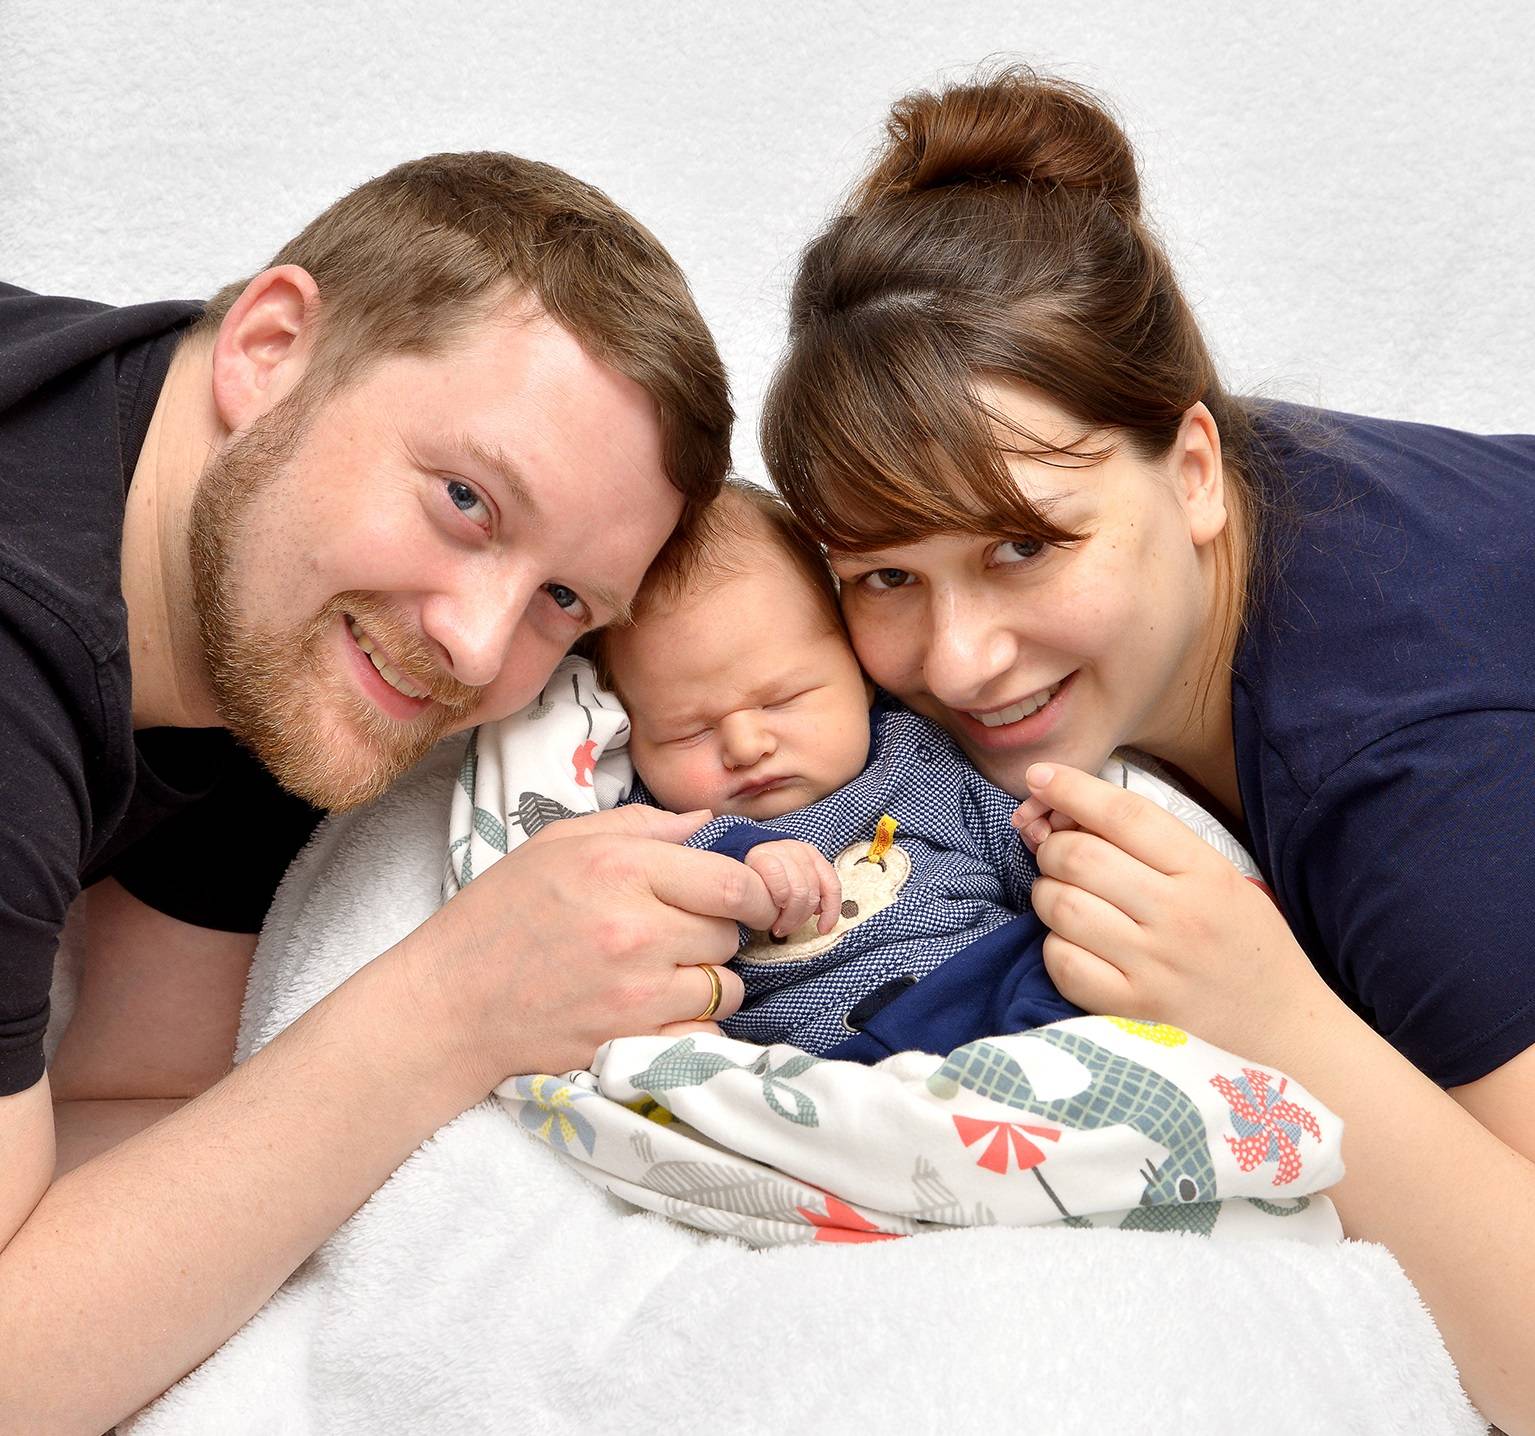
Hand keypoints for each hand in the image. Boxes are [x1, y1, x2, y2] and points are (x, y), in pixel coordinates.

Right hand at [408, 805, 774, 1084]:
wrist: (448, 1005)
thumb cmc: (498, 915)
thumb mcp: (557, 843)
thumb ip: (640, 826)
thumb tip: (704, 823)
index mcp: (621, 868)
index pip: (731, 881)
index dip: (752, 891)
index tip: (746, 898)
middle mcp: (637, 929)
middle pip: (730, 933)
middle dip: (718, 930)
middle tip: (681, 931)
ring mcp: (636, 993)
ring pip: (725, 985)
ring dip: (709, 978)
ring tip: (666, 970)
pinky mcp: (631, 1041)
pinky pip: (704, 1032)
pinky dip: (693, 1022)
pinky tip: (660, 1008)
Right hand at [743, 839, 841, 936]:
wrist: (739, 862)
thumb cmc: (769, 878)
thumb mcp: (794, 880)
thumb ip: (809, 892)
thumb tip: (819, 911)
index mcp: (813, 856)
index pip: (832, 886)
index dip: (831, 912)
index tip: (823, 929)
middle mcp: (800, 851)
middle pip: (812, 894)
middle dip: (800, 918)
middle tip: (787, 929)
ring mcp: (782, 852)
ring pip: (798, 892)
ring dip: (789, 917)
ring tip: (778, 926)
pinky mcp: (763, 856)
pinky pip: (779, 884)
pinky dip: (779, 898)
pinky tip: (771, 906)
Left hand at [1022, 764, 1333, 1055]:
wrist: (1285, 1029)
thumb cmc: (1244, 945)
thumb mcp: (1219, 879)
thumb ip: (1153, 847)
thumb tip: (1066, 814)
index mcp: (1206, 873)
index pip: (1124, 814)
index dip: (1071, 788)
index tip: (1040, 776)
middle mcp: (1180, 916)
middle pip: (1079, 857)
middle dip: (1051, 846)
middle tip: (1055, 853)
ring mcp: (1154, 966)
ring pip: (1061, 906)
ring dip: (1047, 894)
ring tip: (1064, 898)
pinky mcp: (1132, 1010)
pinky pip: (1062, 962)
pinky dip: (1054, 946)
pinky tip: (1074, 944)